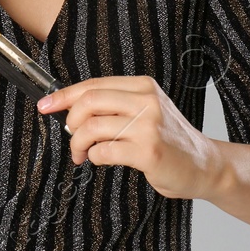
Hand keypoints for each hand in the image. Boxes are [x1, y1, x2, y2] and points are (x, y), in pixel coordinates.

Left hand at [37, 75, 221, 201]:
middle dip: (70, 121)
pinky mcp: (148, 151)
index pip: (93, 85)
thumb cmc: (169, 140)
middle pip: (89, 101)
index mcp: (143, 86)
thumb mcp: (146, 111)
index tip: (45, 106)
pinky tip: (101, 160)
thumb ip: (115, 105)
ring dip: (78, 145)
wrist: (204, 165)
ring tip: (81, 154)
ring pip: (92, 128)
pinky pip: (104, 151)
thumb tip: (69, 107)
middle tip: (71, 136)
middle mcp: (146, 101)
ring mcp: (148, 126)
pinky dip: (94, 158)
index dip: (64, 96)